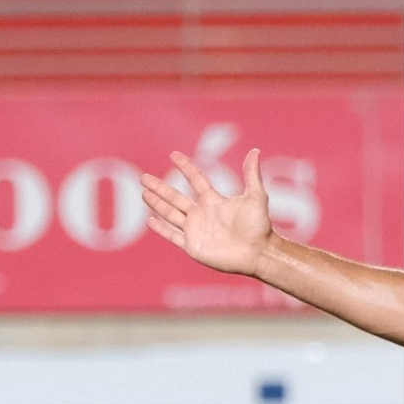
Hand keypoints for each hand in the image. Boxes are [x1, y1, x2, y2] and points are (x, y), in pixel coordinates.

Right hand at [141, 150, 273, 276]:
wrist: (259, 253)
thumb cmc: (259, 226)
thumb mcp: (256, 197)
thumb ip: (252, 175)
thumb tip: (255, 150)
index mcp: (214, 201)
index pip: (196, 179)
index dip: (185, 167)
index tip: (173, 155)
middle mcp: (202, 213)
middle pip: (175, 197)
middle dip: (159, 187)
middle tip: (144, 177)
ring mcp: (196, 230)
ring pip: (170, 214)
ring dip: (157, 204)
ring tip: (144, 193)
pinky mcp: (193, 246)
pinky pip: (173, 236)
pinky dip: (161, 229)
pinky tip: (150, 220)